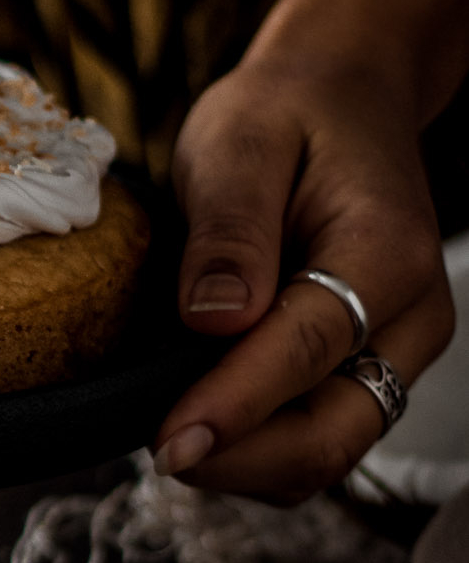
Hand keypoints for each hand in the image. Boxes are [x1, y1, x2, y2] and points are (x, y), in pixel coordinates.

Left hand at [151, 58, 454, 503]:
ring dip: (243, 463)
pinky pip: (315, 435)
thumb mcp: (238, 142)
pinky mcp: (363, 365)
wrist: (337, 99)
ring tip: (163, 432)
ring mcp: (392, 349)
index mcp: (385, 254)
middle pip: (332, 434)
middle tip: (154, 448)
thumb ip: (229, 231)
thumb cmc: (283, 114)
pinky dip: (255, 446)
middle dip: (239, 460)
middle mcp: (409, 317)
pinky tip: (196, 417)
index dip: (233, 405)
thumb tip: (210, 321)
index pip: (307, 351)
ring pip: (325, 452)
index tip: (168, 440)